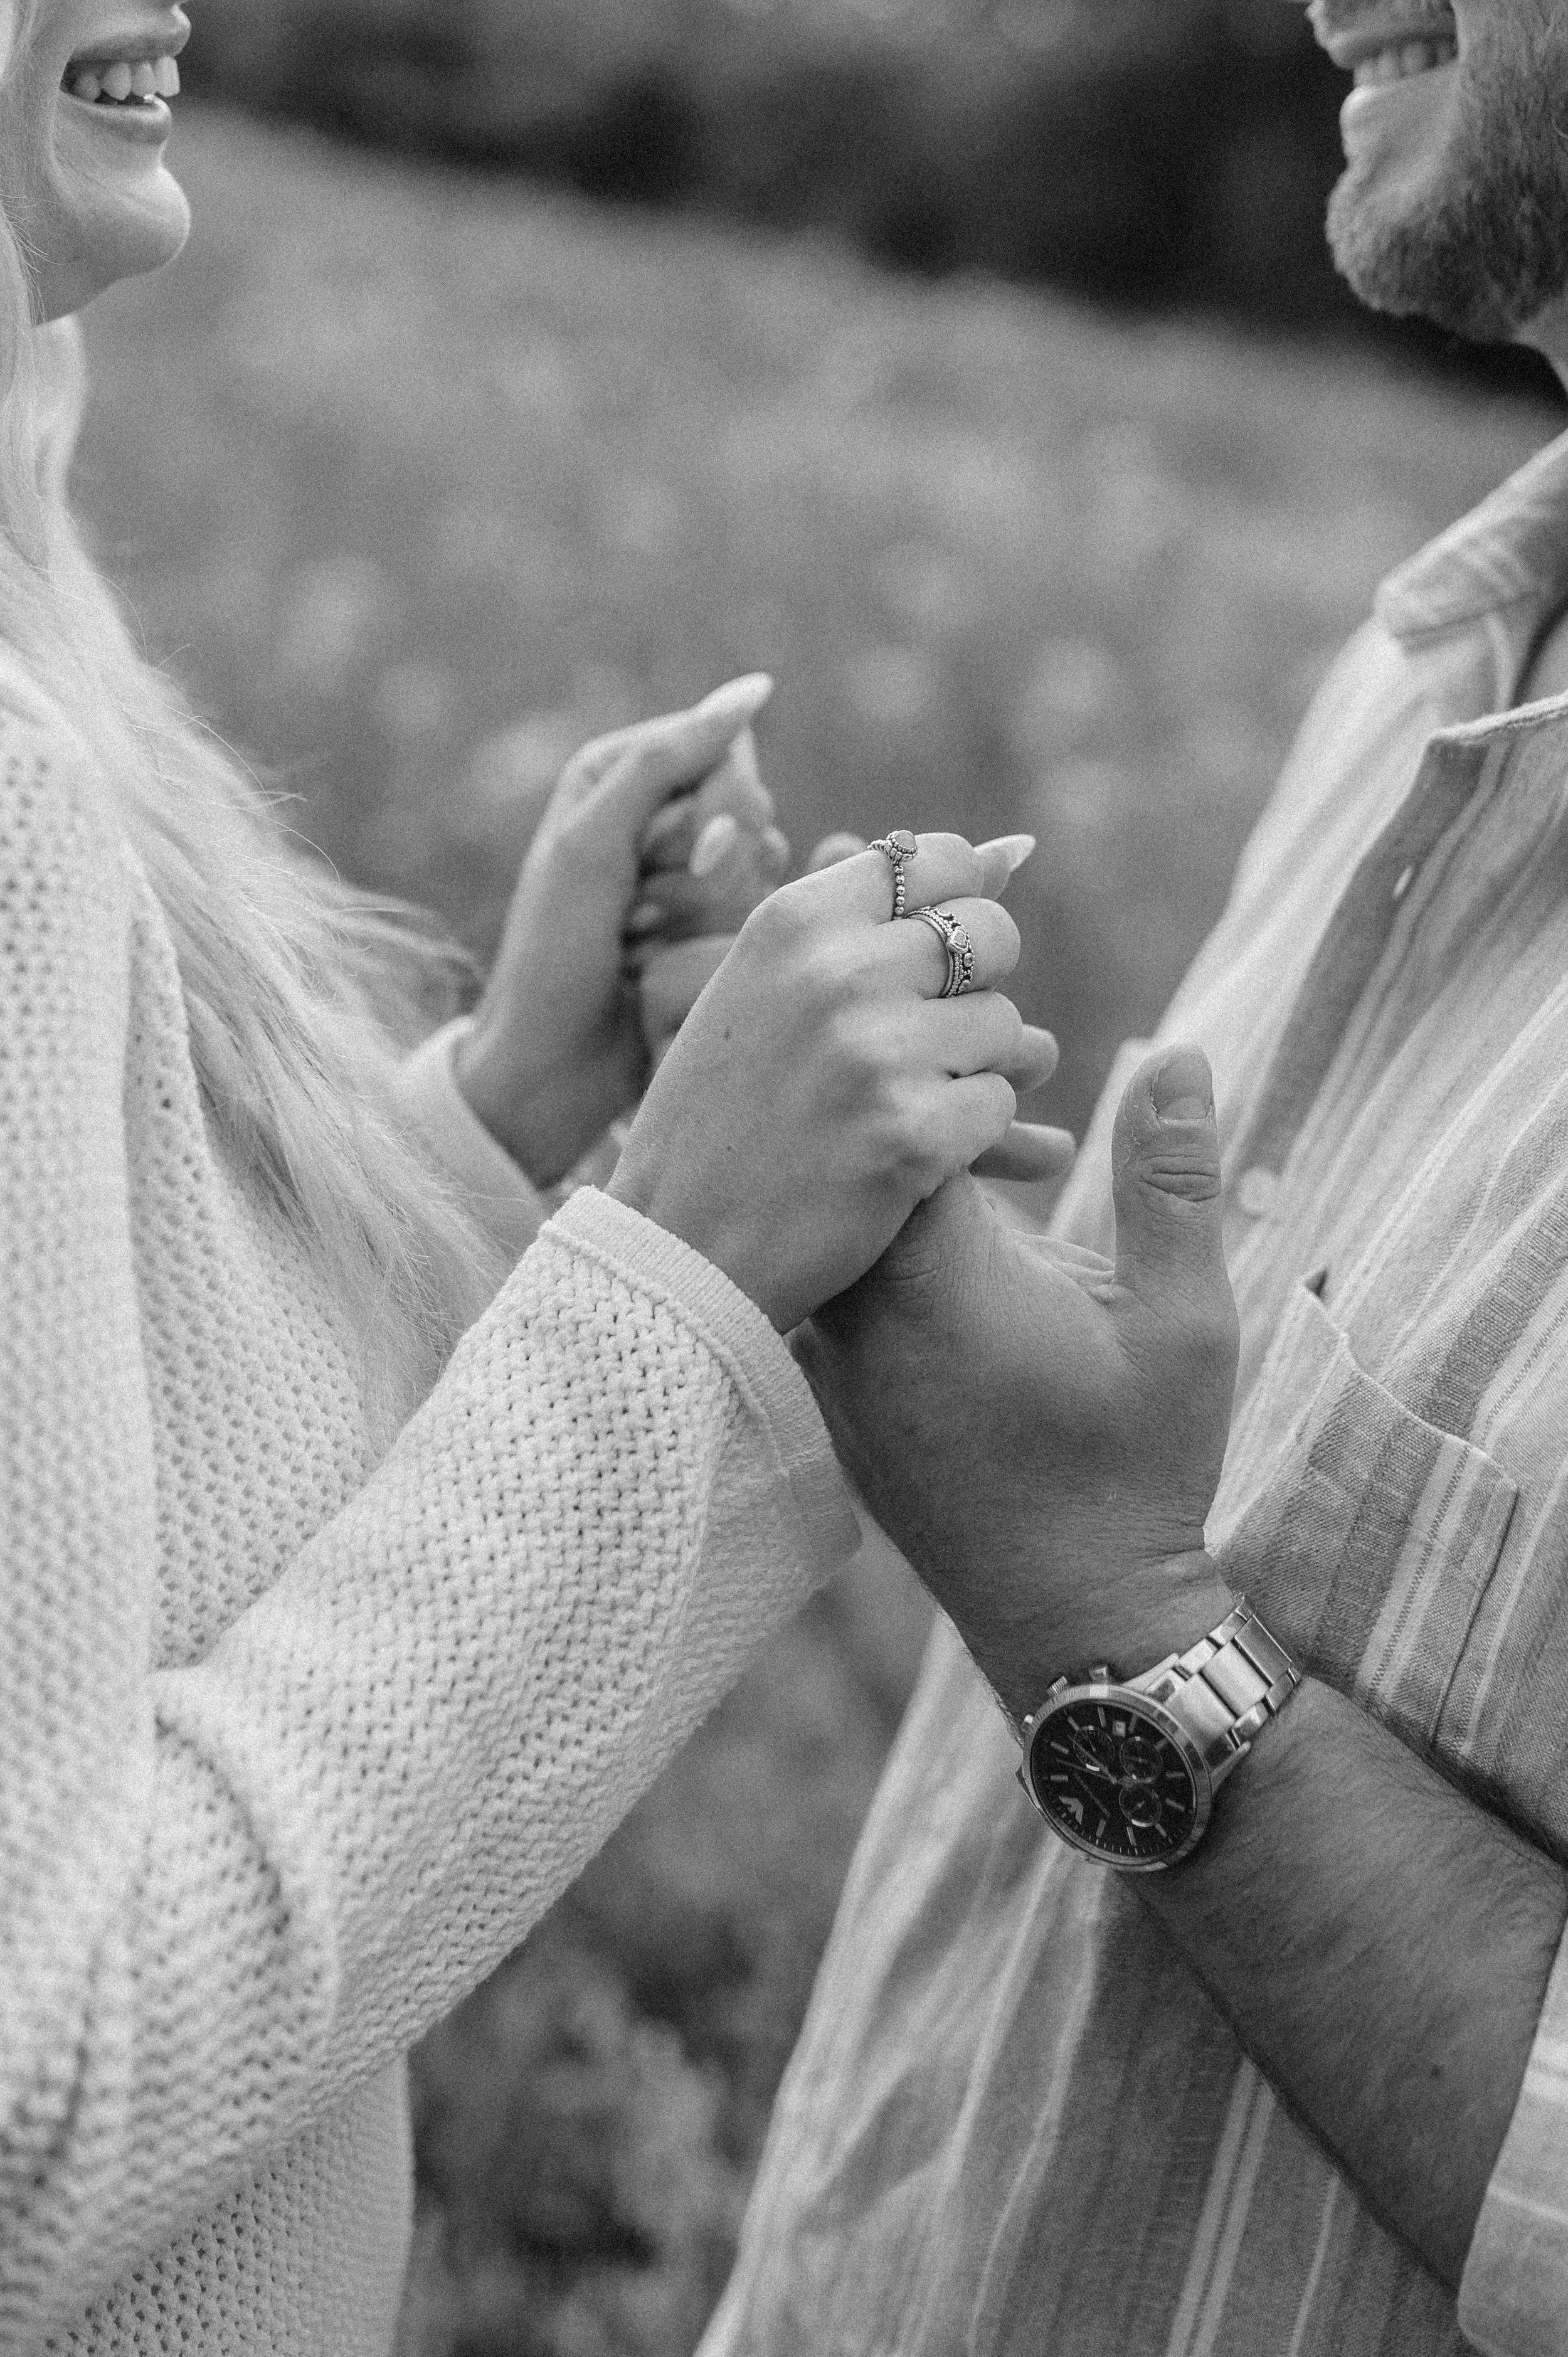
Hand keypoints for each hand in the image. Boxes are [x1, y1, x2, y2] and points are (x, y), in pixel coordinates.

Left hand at [454, 676, 772, 1184]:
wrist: (547, 1068)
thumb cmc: (551, 956)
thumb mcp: (593, 847)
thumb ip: (667, 762)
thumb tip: (756, 689)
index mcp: (615, 771)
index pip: (724, 750)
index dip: (719, 808)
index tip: (679, 861)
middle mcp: (653, 813)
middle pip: (750, 809)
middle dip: (705, 873)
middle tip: (640, 916)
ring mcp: (684, 875)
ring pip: (760, 869)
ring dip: (701, 919)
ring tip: (640, 948)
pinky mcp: (709, 931)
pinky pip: (759, 918)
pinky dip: (711, 950)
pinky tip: (661, 973)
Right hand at [609, 832, 1074, 1331]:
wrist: (679, 1249)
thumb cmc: (724, 1115)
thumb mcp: (765, 989)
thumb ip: (872, 920)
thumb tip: (1017, 851)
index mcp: (792, 921)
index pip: (933, 859)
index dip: (956, 904)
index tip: (938, 952)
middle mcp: (836, 971)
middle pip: (989, 933)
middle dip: (976, 987)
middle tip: (924, 1041)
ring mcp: (877, 1052)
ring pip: (1005, 1026)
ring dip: (972, 1070)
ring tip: (897, 1105)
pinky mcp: (913, 1134)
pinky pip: (999, 1106)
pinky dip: (968, 1136)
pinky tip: (904, 1157)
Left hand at [796, 1045, 1239, 1714]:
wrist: (1073, 1621)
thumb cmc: (1137, 1470)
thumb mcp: (1182, 1320)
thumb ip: (1172, 1177)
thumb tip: (1184, 1052)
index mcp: (929, 1279)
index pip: (896, 1117)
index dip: (955, 1066)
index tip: (1025, 1058)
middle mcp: (851, 1316)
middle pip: (850, 1158)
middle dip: (927, 1105)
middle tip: (1022, 1080)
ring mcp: (826, 1362)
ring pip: (839, 1218)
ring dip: (911, 1177)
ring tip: (1028, 1158)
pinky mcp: (827, 1396)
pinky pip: (836, 1281)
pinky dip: (892, 1241)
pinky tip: (983, 1243)